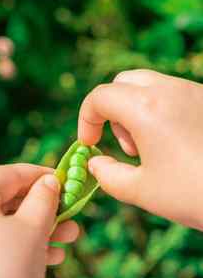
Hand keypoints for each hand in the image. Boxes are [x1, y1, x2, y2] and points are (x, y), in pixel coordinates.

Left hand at [0, 164, 78, 277]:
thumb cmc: (8, 269)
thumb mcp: (33, 226)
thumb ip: (45, 197)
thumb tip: (51, 181)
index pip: (8, 174)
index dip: (39, 173)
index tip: (64, 176)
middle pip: (12, 199)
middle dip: (47, 206)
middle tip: (72, 208)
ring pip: (14, 222)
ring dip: (45, 227)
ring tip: (72, 234)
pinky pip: (9, 242)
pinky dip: (33, 244)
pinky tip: (55, 254)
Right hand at [78, 69, 202, 230]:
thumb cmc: (194, 194)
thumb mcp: (141, 190)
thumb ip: (107, 175)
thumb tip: (94, 163)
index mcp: (146, 108)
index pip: (100, 96)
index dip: (86, 119)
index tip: (90, 144)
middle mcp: (169, 90)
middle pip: (122, 83)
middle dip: (112, 111)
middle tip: (126, 146)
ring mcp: (192, 91)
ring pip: (148, 86)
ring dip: (135, 112)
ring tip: (150, 149)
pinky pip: (171, 94)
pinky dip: (157, 112)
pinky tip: (172, 145)